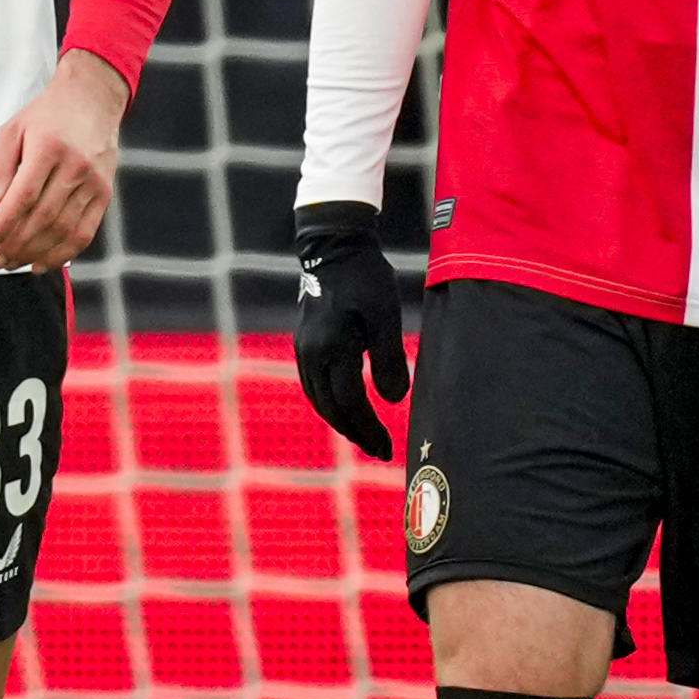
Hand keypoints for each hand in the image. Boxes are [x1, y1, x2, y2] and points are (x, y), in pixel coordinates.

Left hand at [0, 50, 126, 272]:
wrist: (92, 99)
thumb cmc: (46, 115)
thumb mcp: (13, 129)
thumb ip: (0, 166)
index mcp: (49, 148)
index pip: (24, 195)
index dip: (5, 223)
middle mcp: (75, 167)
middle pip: (44, 217)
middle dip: (16, 244)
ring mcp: (94, 182)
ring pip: (64, 229)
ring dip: (36, 253)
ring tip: (13, 264)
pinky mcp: (105, 194)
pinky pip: (87, 231)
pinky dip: (64, 252)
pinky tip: (43, 263)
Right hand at [291, 201, 408, 461]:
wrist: (333, 247)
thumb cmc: (365, 278)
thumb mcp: (386, 315)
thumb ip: (390, 359)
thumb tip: (394, 401)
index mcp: (332, 348)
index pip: (350, 402)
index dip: (369, 428)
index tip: (388, 447)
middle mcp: (311, 354)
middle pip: (330, 408)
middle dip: (356, 432)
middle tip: (380, 450)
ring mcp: (303, 349)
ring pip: (319, 399)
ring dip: (342, 421)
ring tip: (364, 435)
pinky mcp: (305, 344)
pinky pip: (314, 385)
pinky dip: (331, 403)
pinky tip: (346, 408)